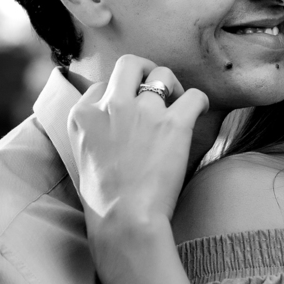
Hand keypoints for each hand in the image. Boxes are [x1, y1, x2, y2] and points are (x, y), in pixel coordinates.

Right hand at [67, 55, 208, 240]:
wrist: (125, 219)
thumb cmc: (106, 199)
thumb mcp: (83, 155)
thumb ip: (95, 130)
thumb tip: (113, 122)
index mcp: (83, 114)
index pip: (103, 85)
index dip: (121, 95)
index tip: (131, 111)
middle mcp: (110, 106)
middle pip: (129, 64)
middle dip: (147, 70)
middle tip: (160, 88)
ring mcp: (142, 112)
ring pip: (163, 75)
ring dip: (174, 87)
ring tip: (179, 105)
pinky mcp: (173, 123)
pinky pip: (195, 95)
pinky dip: (200, 102)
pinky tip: (200, 113)